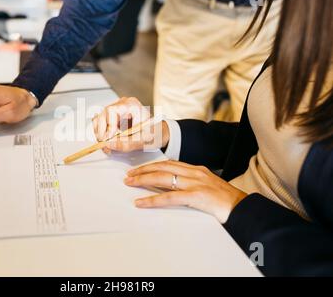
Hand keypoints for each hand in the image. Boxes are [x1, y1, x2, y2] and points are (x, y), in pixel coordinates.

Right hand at [92, 97, 169, 153]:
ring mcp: (117, 108)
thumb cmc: (155, 133)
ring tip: (105, 144)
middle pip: (104, 114)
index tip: (107, 139)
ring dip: (99, 132)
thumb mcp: (142, 140)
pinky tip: (106, 140)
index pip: (112, 111)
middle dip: (102, 131)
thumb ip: (126, 143)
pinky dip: (100, 131)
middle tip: (105, 145)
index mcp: (132, 105)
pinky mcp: (113, 115)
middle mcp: (123, 104)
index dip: (108, 126)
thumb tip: (108, 145)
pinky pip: (101, 121)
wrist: (159, 132)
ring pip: (100, 117)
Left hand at [124, 160, 246, 222]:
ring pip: (163, 178)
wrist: (243, 208)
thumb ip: (192, 185)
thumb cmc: (227, 201)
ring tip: (130, 183)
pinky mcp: (196, 196)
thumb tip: (174, 189)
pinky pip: (169, 197)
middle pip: (163, 167)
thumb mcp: (208, 187)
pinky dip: (152, 199)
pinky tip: (141, 202)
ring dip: (143, 180)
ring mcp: (195, 183)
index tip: (140, 169)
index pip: (170, 163)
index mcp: (197, 169)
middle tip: (129, 175)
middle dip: (143, 170)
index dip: (152, 165)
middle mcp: (195, 173)